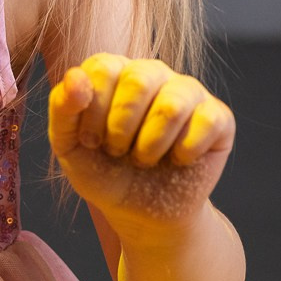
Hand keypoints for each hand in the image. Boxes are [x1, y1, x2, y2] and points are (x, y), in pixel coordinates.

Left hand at [48, 55, 233, 235]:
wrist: (142, 214)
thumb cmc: (103, 172)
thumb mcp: (69, 146)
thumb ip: (62, 108)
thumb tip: (77, 77)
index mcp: (115, 70)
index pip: (103, 66)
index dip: (93, 111)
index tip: (91, 142)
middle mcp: (153, 72)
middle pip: (140, 79)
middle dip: (121, 129)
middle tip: (118, 152)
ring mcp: (188, 92)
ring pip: (173, 105)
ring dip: (150, 146)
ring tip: (144, 159)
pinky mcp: (218, 117)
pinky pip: (207, 122)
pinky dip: (184, 154)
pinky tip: (177, 161)